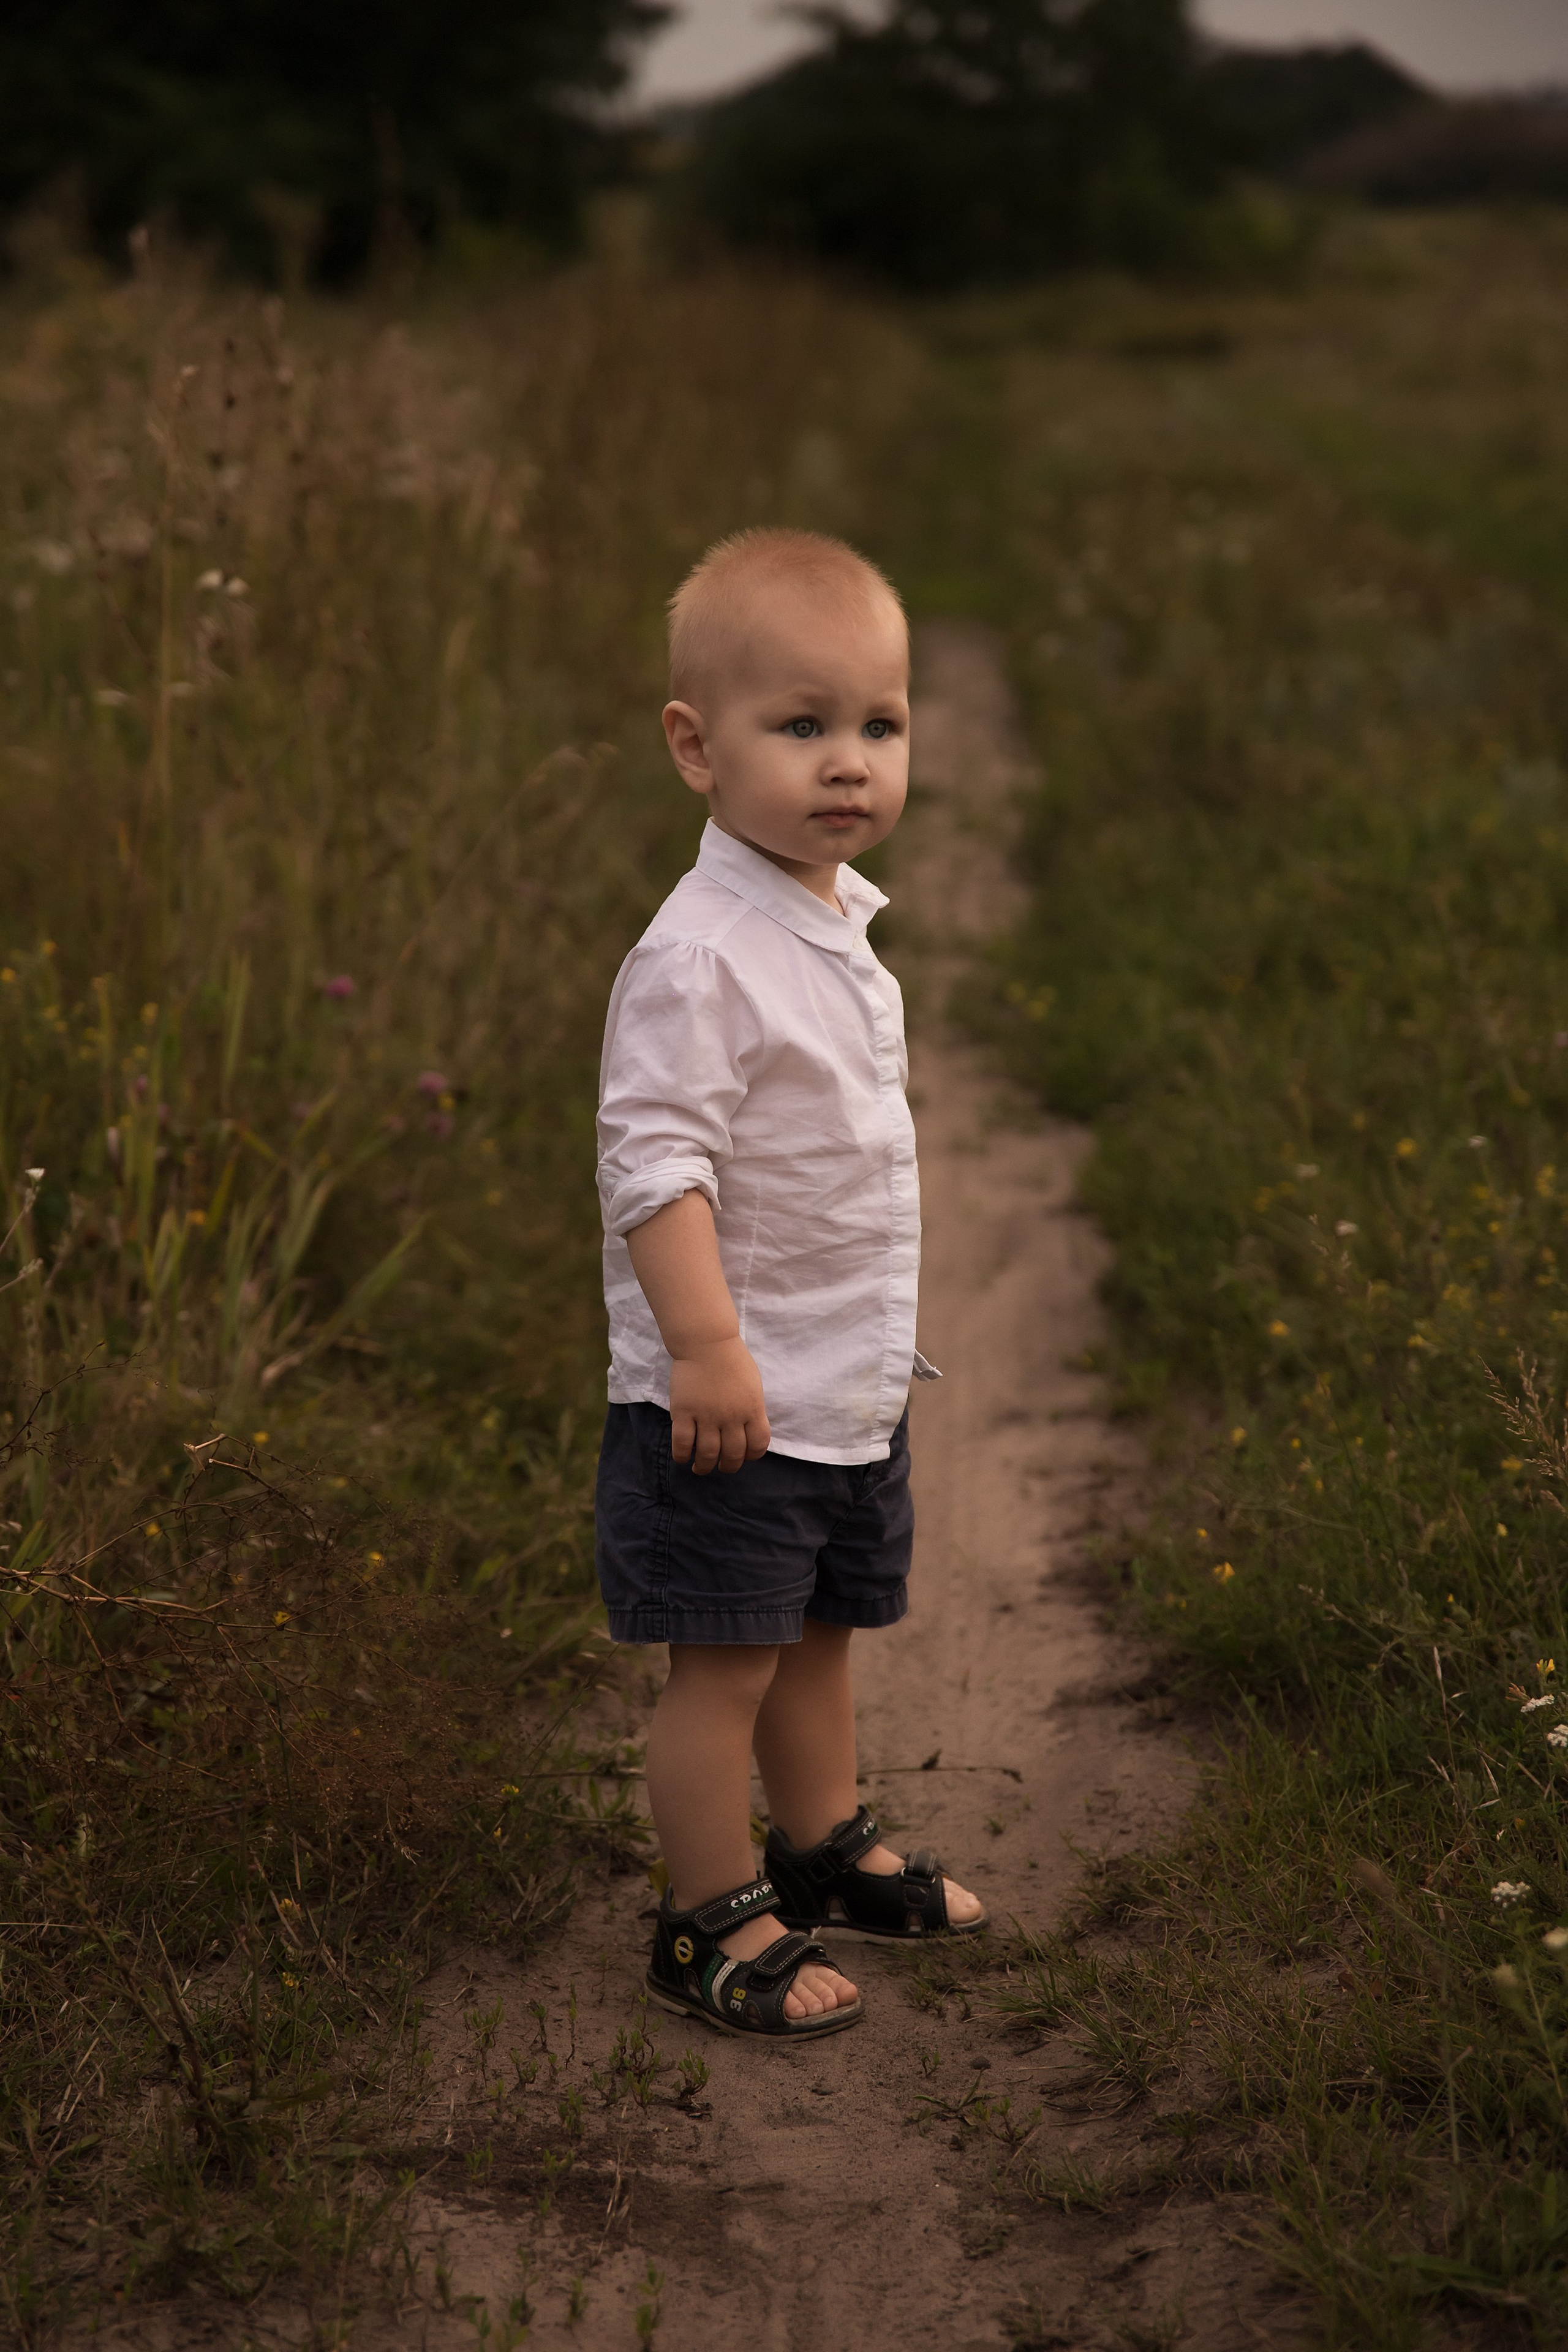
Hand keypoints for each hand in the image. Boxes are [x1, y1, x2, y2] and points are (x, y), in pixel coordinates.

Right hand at [669, 1337, 769, 1474]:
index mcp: (752, 1409)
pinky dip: (682, 1455)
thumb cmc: (731, 1359)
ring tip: (700, 1468)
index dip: (752, 1455)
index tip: (744, 1455)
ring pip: (708, 1454)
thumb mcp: (753, 1385)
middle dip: (728, 1466)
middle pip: (733, 1454)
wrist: (706, 1341)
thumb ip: (752, 1409)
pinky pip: (683, 1443)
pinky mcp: (684, 1411)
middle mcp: (732, 1416)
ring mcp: (707, 1415)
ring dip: (705, 1466)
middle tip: (721, 1465)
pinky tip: (683, 1457)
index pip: (758, 1444)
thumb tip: (749, 1431)